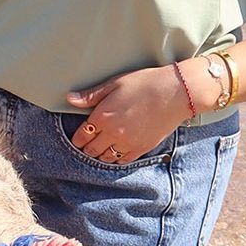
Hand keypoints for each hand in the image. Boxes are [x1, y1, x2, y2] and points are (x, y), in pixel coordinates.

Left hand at [65, 65, 189, 163]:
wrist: (176, 93)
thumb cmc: (145, 84)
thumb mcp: (114, 84)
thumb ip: (91, 95)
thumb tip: (70, 99)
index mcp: (103, 117)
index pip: (82, 135)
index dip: (77, 138)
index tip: (77, 138)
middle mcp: (113, 134)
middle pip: (92, 149)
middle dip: (86, 148)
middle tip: (85, 145)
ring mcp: (129, 143)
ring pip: (107, 157)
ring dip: (101, 155)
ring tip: (99, 150)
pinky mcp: (143, 148)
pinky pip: (124, 160)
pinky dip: (117, 159)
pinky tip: (116, 153)